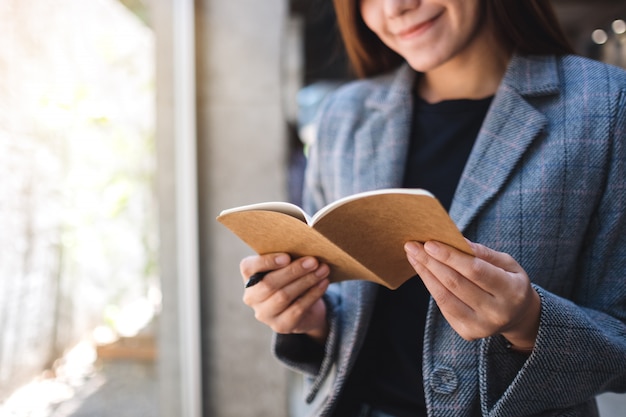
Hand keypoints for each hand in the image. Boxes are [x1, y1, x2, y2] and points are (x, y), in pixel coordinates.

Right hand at [240, 253, 330, 343]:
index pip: (248, 267)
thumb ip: (288, 259)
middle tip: (313, 261)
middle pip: (269, 283)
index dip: (267, 262)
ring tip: (322, 270)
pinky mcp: (280, 326)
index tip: (287, 257)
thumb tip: (306, 251)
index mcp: (249, 278)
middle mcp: (252, 297)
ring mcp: (264, 314)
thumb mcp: (286, 268)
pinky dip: (313, 294)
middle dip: (293, 271)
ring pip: (284, 296)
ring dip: (306, 281)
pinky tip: (323, 283)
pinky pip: (297, 309)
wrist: (303, 308)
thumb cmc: (292, 279)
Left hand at [404, 240, 540, 350]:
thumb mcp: (507, 263)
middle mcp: (497, 312)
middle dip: (431, 262)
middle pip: (456, 284)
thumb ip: (483, 253)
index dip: (451, 256)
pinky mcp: (467, 333)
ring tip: (413, 256)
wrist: (518, 316)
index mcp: (512, 291)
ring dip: (425, 274)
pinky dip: (431, 286)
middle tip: (412, 245)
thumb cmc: (509, 281)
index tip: (429, 243)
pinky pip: (443, 307)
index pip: (475, 271)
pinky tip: (423, 271)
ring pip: (445, 297)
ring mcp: (481, 326)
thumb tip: (456, 241)